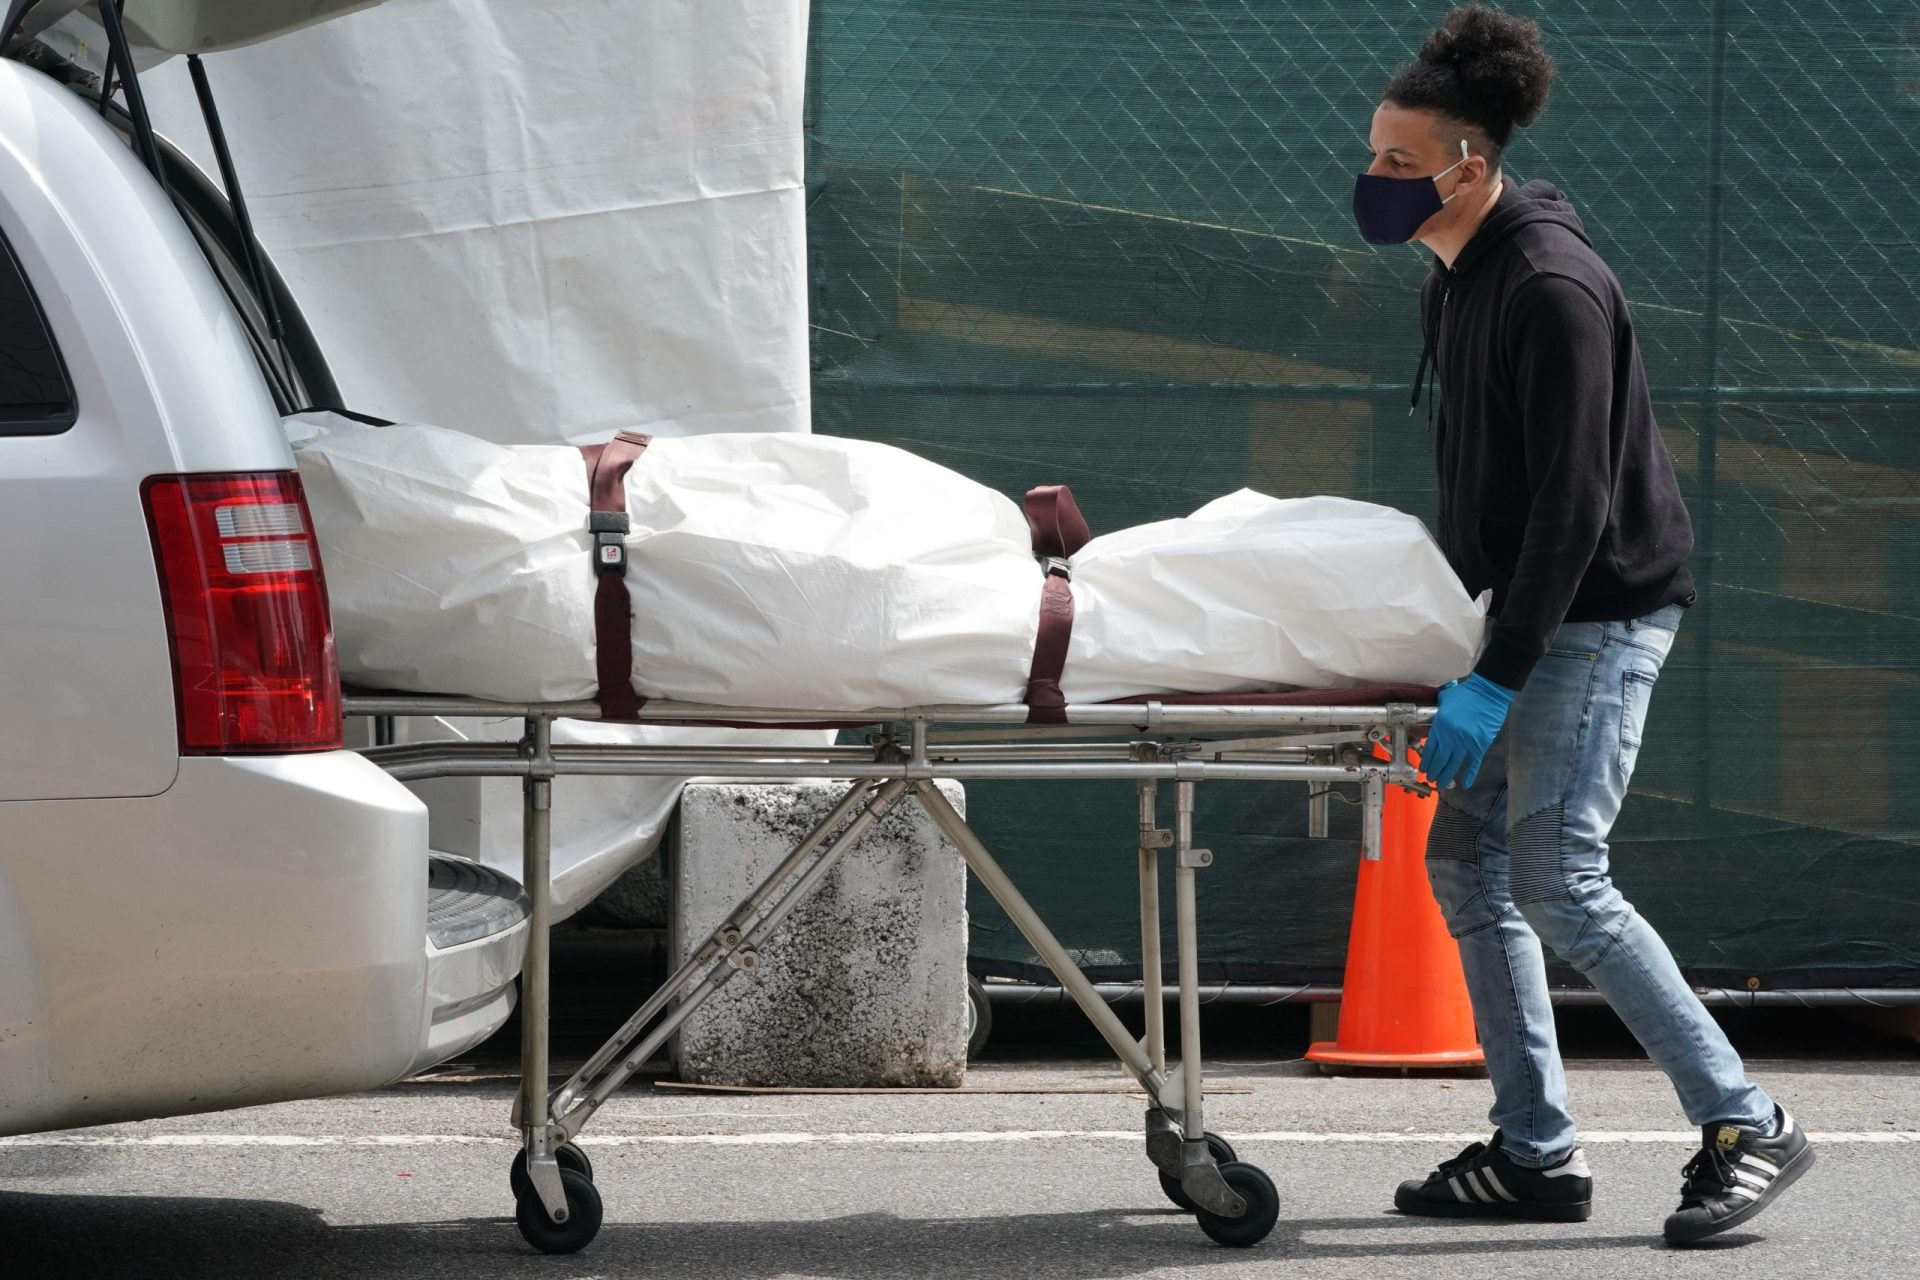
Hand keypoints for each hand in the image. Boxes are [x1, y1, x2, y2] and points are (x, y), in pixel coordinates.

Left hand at [1420, 673, 1516, 789]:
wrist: (1488, 692)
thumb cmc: (1466, 693)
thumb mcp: (1444, 700)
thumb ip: (1437, 712)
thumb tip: (1431, 721)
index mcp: (1441, 726)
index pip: (1430, 749)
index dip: (1426, 762)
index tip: (1423, 769)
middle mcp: (1451, 737)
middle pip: (1440, 760)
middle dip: (1434, 772)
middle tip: (1430, 779)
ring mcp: (1466, 742)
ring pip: (1453, 764)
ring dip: (1446, 776)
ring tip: (1441, 784)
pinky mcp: (1480, 745)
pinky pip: (1473, 763)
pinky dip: (1469, 775)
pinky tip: (1465, 784)